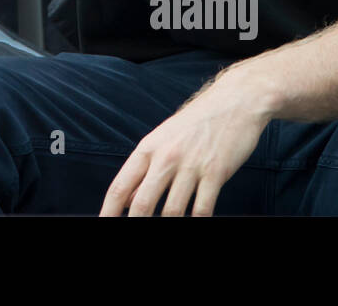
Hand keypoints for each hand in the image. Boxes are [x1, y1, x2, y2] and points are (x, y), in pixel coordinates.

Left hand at [99, 67, 271, 216]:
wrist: (234, 102)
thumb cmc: (196, 122)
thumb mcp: (162, 140)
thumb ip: (145, 171)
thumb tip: (128, 200)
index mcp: (148, 148)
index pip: (121, 186)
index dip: (109, 210)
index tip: (103, 223)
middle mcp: (166, 157)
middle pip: (143, 204)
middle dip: (136, 224)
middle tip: (130, 235)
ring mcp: (191, 165)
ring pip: (172, 211)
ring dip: (169, 225)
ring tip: (167, 229)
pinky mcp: (216, 172)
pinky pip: (202, 208)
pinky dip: (197, 220)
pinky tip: (195, 222)